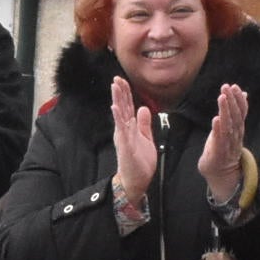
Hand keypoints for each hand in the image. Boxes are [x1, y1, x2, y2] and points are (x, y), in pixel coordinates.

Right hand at [110, 77, 157, 214]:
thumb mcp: (145, 138)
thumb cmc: (140, 162)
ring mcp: (123, 137)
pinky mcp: (125, 145)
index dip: (125, 93)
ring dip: (117, 100)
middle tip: (117, 78)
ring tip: (114, 87)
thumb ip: (144, 123)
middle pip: (122, 107)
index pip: (127, 107)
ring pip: (120, 115)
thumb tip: (143, 108)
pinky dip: (118, 118)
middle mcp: (123, 130)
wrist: (136, 181)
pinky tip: (115, 107)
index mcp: (128, 128)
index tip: (123, 80)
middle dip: (120, 92)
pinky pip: (121, 129)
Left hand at [198, 82, 249, 196]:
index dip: (238, 99)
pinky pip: (220, 140)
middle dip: (232, 100)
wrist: (220, 173)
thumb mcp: (230, 127)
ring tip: (222, 97)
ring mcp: (228, 144)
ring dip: (225, 111)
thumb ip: (236, 111)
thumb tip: (244, 93)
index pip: (240, 111)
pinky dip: (218, 129)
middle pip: (235, 116)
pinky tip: (216, 119)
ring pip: (229, 126)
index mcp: (238, 128)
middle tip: (226, 87)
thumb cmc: (223, 147)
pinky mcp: (219, 153)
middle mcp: (235, 135)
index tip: (234, 86)